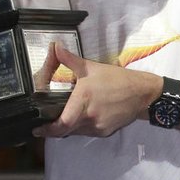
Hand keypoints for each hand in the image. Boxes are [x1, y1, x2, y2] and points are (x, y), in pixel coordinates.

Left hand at [33, 43, 162, 138]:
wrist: (142, 93)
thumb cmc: (117, 79)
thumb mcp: (91, 67)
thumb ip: (70, 59)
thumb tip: (55, 47)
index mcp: (83, 101)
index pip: (62, 124)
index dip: (48, 130)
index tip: (36, 130)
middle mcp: (89, 117)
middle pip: (67, 130)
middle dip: (56, 128)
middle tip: (47, 124)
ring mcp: (98, 126)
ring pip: (77, 132)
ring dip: (70, 127)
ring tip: (66, 118)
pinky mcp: (106, 132)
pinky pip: (88, 132)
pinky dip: (82, 127)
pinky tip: (84, 117)